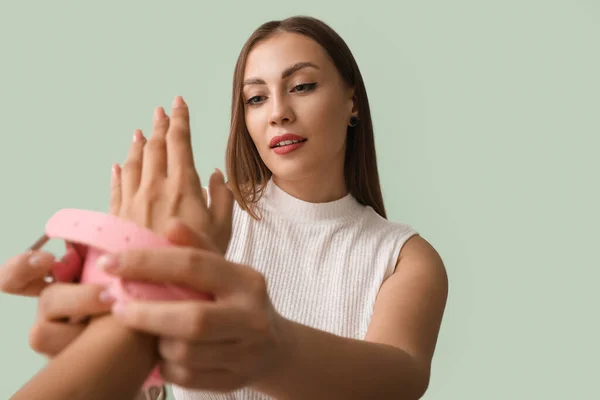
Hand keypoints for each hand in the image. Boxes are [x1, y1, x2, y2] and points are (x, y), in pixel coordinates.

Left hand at [3, 95, 232, 357]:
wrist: (154, 290)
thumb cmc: (193, 265)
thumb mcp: (220, 231)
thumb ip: (221, 198)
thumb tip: (218, 174)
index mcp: (183, 186)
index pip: (179, 142)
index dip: (180, 120)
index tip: (179, 103)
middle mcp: (154, 188)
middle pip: (155, 147)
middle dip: (159, 126)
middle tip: (161, 110)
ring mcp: (131, 202)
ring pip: (133, 163)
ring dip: (138, 145)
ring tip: (140, 132)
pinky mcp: (115, 219)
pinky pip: (115, 187)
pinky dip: (118, 173)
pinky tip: (117, 166)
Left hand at [102, 222, 288, 392]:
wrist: (276, 349)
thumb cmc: (239, 301)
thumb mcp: (226, 271)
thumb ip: (198, 248)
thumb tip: (170, 225)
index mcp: (246, 281)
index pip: (193, 265)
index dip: (147, 263)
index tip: (109, 263)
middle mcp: (250, 316)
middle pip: (192, 318)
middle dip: (146, 313)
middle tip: (116, 306)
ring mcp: (246, 352)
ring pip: (184, 352)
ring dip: (157, 342)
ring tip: (149, 331)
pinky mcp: (234, 380)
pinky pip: (187, 377)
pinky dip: (166, 366)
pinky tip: (163, 354)